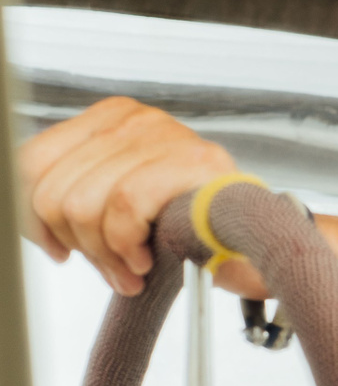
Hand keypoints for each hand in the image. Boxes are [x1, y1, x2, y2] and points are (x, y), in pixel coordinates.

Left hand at [17, 96, 265, 298]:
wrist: (260, 240)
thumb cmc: (192, 224)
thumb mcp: (118, 203)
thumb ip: (75, 196)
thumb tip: (29, 219)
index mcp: (111, 120)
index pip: (32, 161)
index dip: (32, 217)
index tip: (57, 246)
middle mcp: (136, 120)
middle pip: (53, 190)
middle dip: (76, 243)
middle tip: (106, 265)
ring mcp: (166, 137)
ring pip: (85, 203)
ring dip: (104, 253)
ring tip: (130, 266)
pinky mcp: (193, 163)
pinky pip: (125, 206)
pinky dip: (128, 244)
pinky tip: (145, 257)